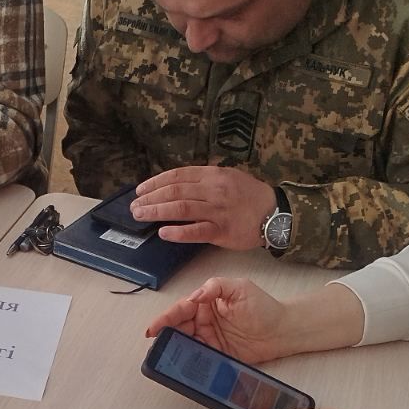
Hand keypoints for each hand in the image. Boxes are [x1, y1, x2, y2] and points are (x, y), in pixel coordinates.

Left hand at [131, 166, 275, 249]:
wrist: (274, 213)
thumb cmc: (249, 196)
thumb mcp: (228, 177)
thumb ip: (204, 180)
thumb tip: (177, 185)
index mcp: (213, 175)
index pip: (177, 176)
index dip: (155, 182)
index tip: (140, 189)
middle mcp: (213, 190)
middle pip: (175, 191)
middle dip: (151, 198)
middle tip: (134, 206)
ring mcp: (217, 210)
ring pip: (182, 209)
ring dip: (157, 212)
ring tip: (141, 216)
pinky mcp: (222, 230)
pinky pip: (197, 231)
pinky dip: (179, 232)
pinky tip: (163, 233)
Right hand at [145, 277, 293, 365]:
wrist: (284, 331)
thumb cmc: (264, 307)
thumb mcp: (240, 287)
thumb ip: (216, 287)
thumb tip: (194, 296)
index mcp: (207, 302)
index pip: (182, 308)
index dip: (165, 318)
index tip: (154, 328)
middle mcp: (205, 320)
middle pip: (179, 327)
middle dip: (166, 334)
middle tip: (157, 343)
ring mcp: (211, 338)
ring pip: (186, 343)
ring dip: (175, 348)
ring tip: (166, 354)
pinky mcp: (218, 354)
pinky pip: (200, 357)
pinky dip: (190, 359)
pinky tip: (184, 362)